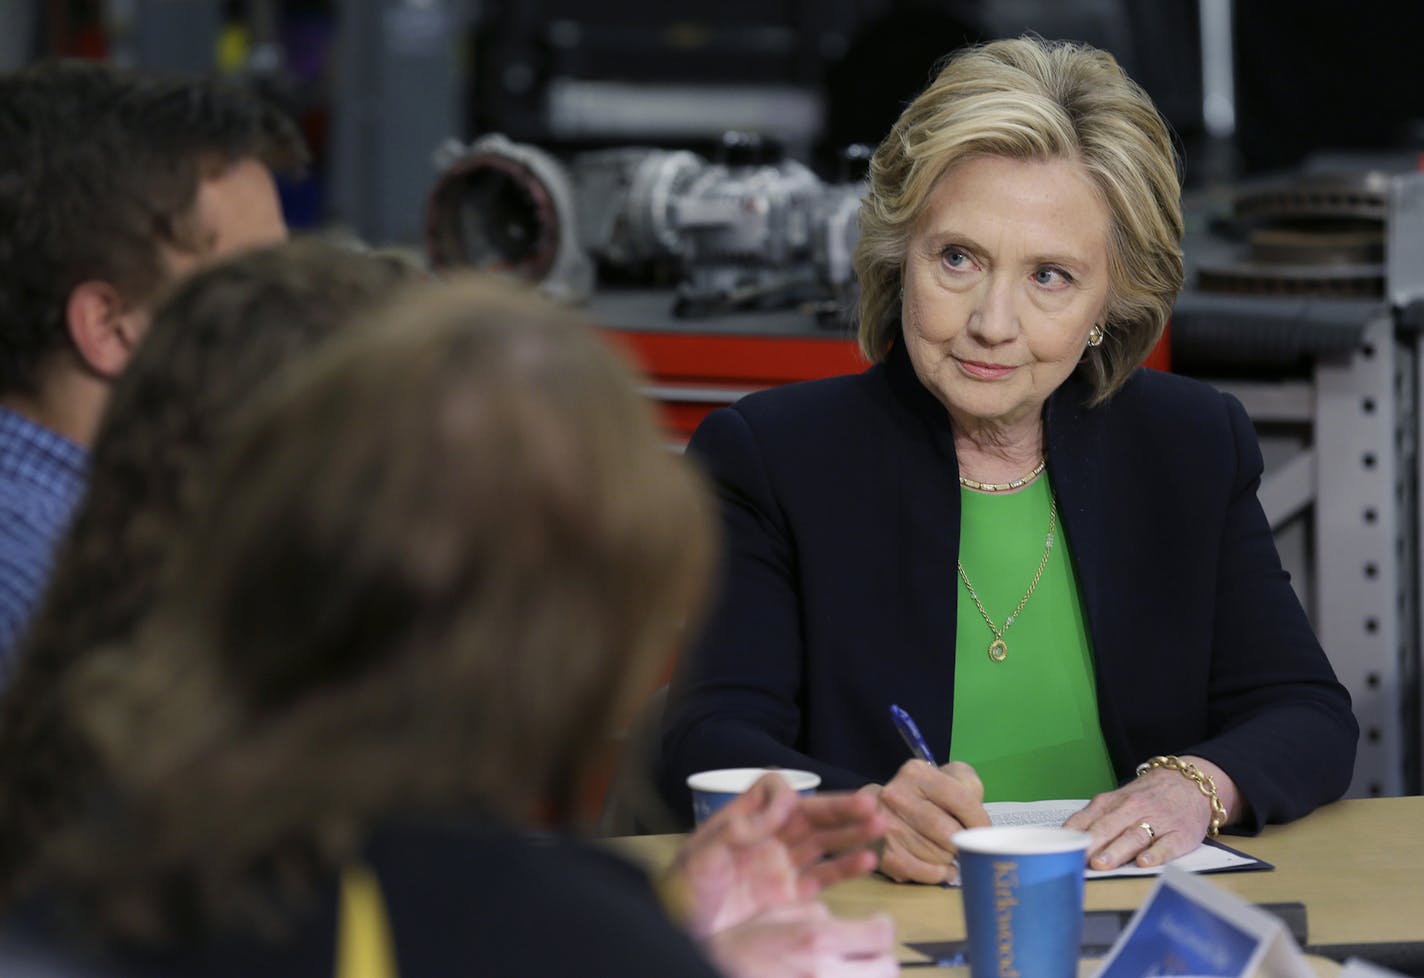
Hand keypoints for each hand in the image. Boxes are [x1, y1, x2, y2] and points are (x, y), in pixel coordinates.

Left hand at [667, 774, 885, 938]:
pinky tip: (868, 859)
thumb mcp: (705, 854)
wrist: (684, 933)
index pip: (772, 791)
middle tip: (870, 804)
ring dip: (850, 833)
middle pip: (809, 815)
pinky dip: (846, 868)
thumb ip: (741, 828)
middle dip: (839, 809)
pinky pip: (823, 877)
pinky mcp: (788, 896)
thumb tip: (783, 804)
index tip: (793, 806)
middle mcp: (766, 838)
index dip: (786, 795)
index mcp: (743, 820)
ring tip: (879, 825)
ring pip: (822, 842)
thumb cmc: (684, 890)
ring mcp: (779, 866)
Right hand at [702, 901, 898, 977]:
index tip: (874, 924)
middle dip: (879, 958)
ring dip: (867, 975)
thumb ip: (815, 914)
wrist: (712, 971)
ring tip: (847, 970)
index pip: (880, 933)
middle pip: (887, 968)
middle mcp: (825, 975)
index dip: (880, 925)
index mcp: (815, 941)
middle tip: (862, 954)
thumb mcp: (774, 915)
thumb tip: (837, 922)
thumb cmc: (737, 949)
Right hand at [860, 760, 989, 884]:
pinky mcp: (881, 852)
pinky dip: (937, 874)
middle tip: (963, 844)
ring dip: (950, 859)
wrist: (877, 811)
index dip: (979, 821)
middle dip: (962, 843)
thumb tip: (979, 824)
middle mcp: (896, 796)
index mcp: (916, 773)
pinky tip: (942, 869)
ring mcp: (885, 825)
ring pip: (937, 855)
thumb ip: (970, 787)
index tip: (983, 832)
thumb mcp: (950, 777)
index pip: (961, 799)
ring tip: (948, 853)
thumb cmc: (926, 796)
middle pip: (948, 833)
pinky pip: (921, 872)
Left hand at [1062, 755, 1238, 869]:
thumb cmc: (1147, 797)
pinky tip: (1144, 862)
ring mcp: (1158, 821)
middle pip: (1108, 828)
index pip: (1088, 819)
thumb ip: (1095, 819)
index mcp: (1112, 803)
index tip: (1060, 849)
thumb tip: (1066, 841)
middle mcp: (1133, 809)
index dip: (1073, 835)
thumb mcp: (1118, 801)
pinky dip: (1156, 854)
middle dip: (1091, 844)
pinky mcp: (1180, 834)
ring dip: (1116, 850)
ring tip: (1102, 864)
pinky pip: (1167, 845)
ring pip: (1133, 836)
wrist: (1190, 783)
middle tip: (1078, 860)